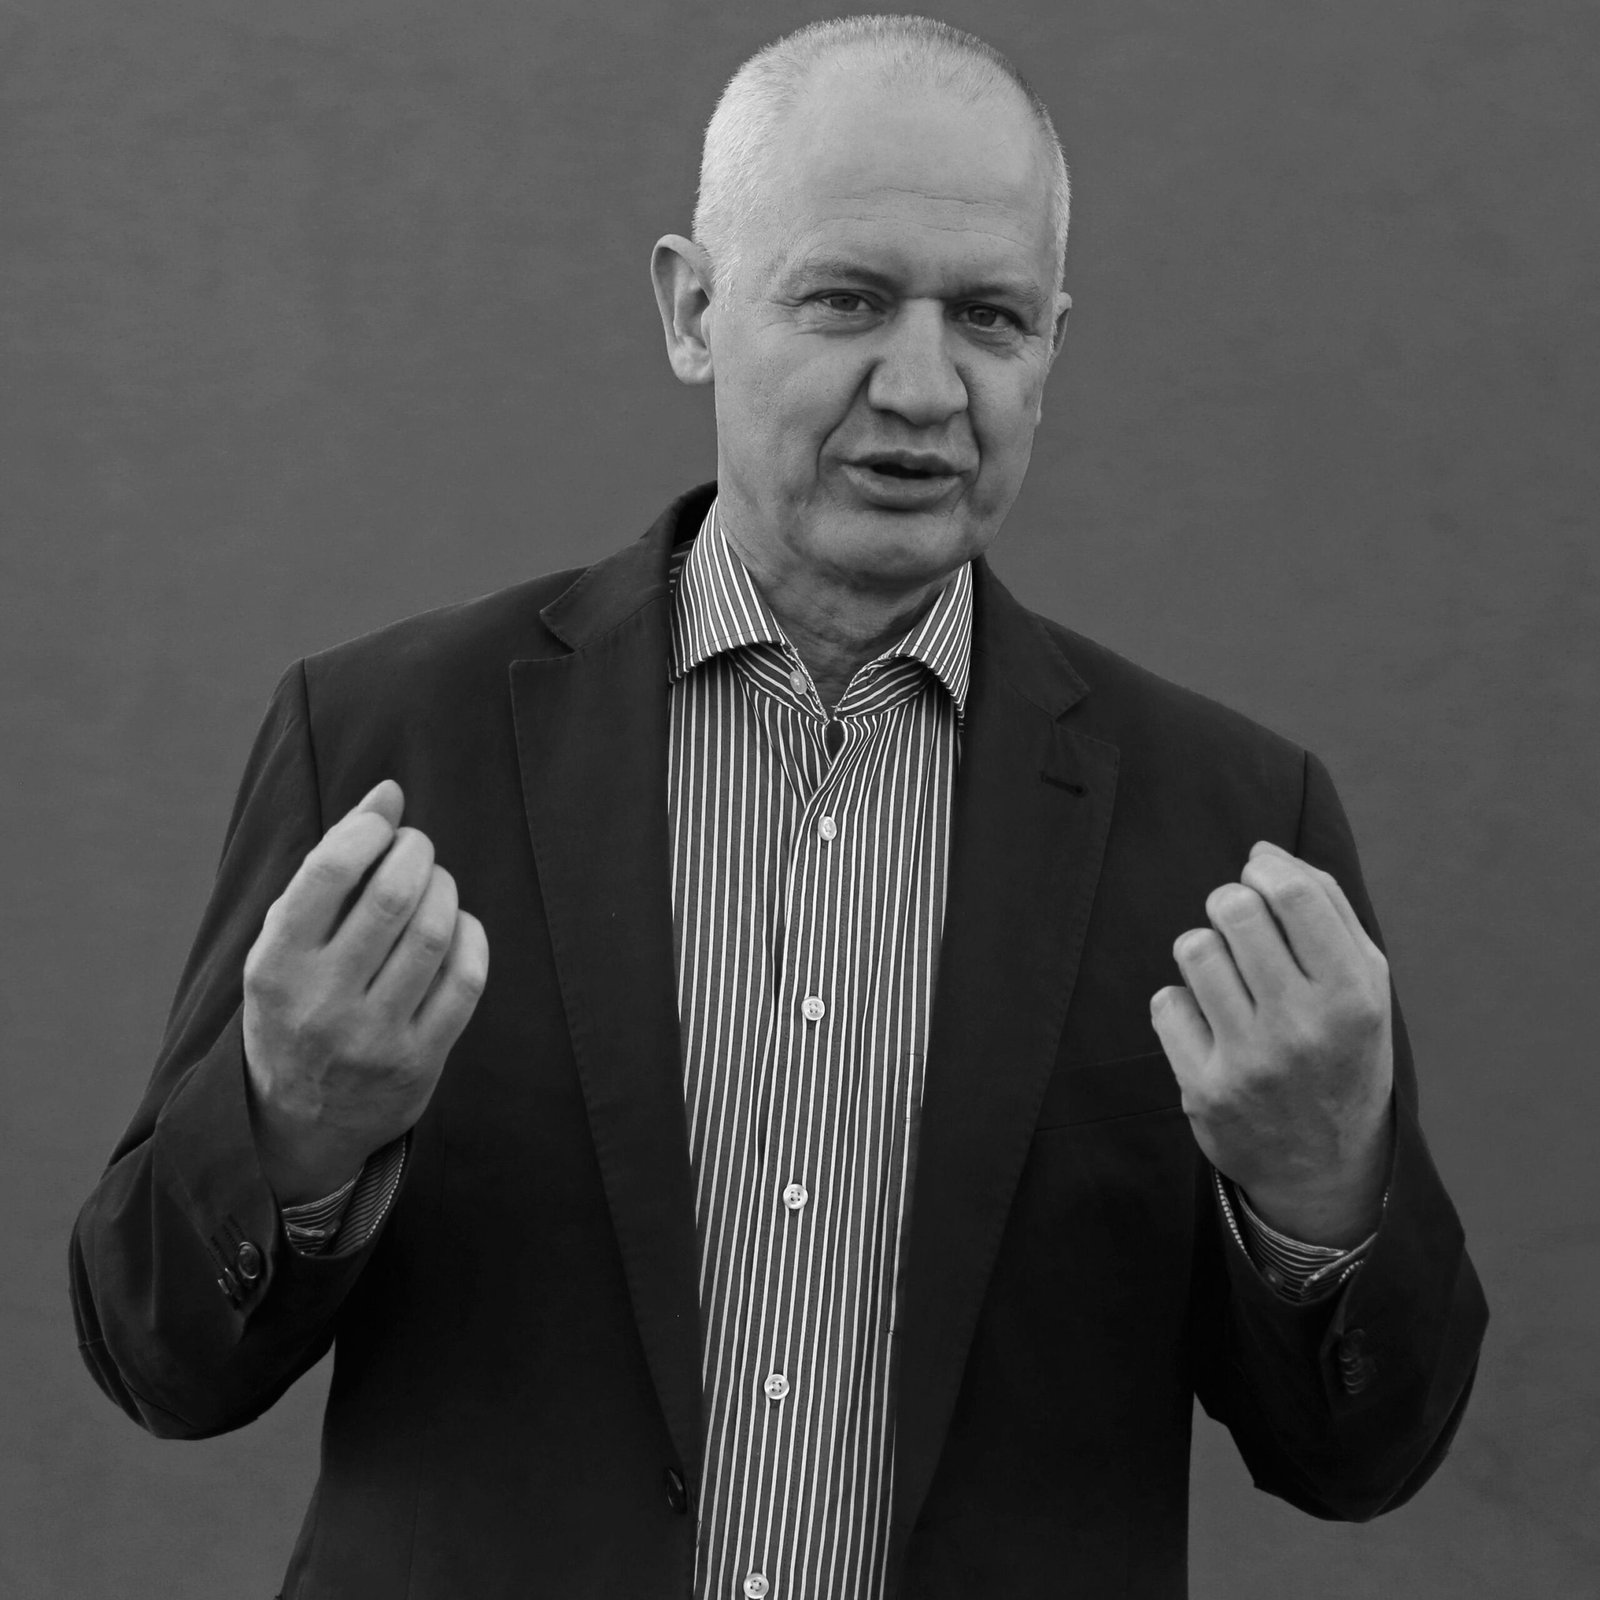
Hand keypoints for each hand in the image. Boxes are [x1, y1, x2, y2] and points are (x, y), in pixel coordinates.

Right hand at [242, 780, 489, 1204]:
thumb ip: (330, 868)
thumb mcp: (285, 944)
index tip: (386, 823)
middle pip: (394, 896)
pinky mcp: (419, 1062)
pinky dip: (471, 937)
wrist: (298, 1123)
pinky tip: (459, 928)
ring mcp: (372, 1036)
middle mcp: (320, 1002)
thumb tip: (389, 792)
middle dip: (418, 854)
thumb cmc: (296, 1005)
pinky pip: (466, 979)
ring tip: (437, 885)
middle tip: (418, 850)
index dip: (370, 830)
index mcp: (275, 964)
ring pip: (434, 933)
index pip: (328, 872)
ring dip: (446, 891)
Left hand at [1150, 841, 1393, 1245]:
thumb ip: (1325, 908)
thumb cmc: (1341, 1052)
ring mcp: (1251, 1062)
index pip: (1294, 893)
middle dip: (1228, 903)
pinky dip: (1181, 1006)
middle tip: (1238, 926)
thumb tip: (1263, 851)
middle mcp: (1304, 1027)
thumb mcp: (1364, 984)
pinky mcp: (1204, 1089)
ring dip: (1203, 951)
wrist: (1326, 1168)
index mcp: (1354, 995)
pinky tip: (1209, 1027)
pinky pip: (1166, 1003)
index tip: (1260, 879)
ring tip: (1224, 977)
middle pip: (1233, 909)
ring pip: (1194, 950)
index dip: (1264, 870)